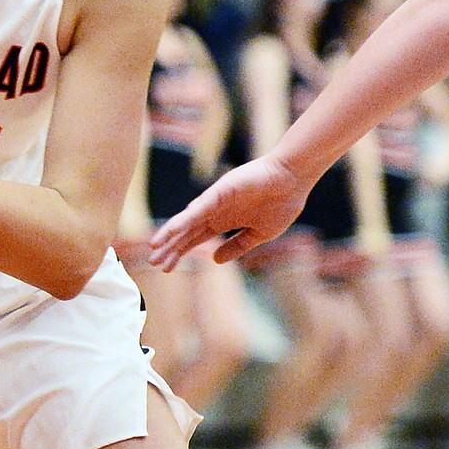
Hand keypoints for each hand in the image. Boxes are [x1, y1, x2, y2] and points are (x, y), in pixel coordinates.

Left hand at [149, 154, 308, 268]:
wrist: (295, 180)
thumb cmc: (281, 203)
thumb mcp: (259, 234)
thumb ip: (237, 246)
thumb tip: (214, 260)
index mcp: (223, 221)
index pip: (195, 239)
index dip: (180, 252)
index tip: (166, 268)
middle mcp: (215, 211)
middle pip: (187, 232)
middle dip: (170, 247)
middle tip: (154, 262)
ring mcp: (216, 200)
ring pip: (188, 219)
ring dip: (171, 233)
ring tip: (155, 246)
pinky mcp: (222, 190)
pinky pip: (201, 206)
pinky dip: (187, 218)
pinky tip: (173, 229)